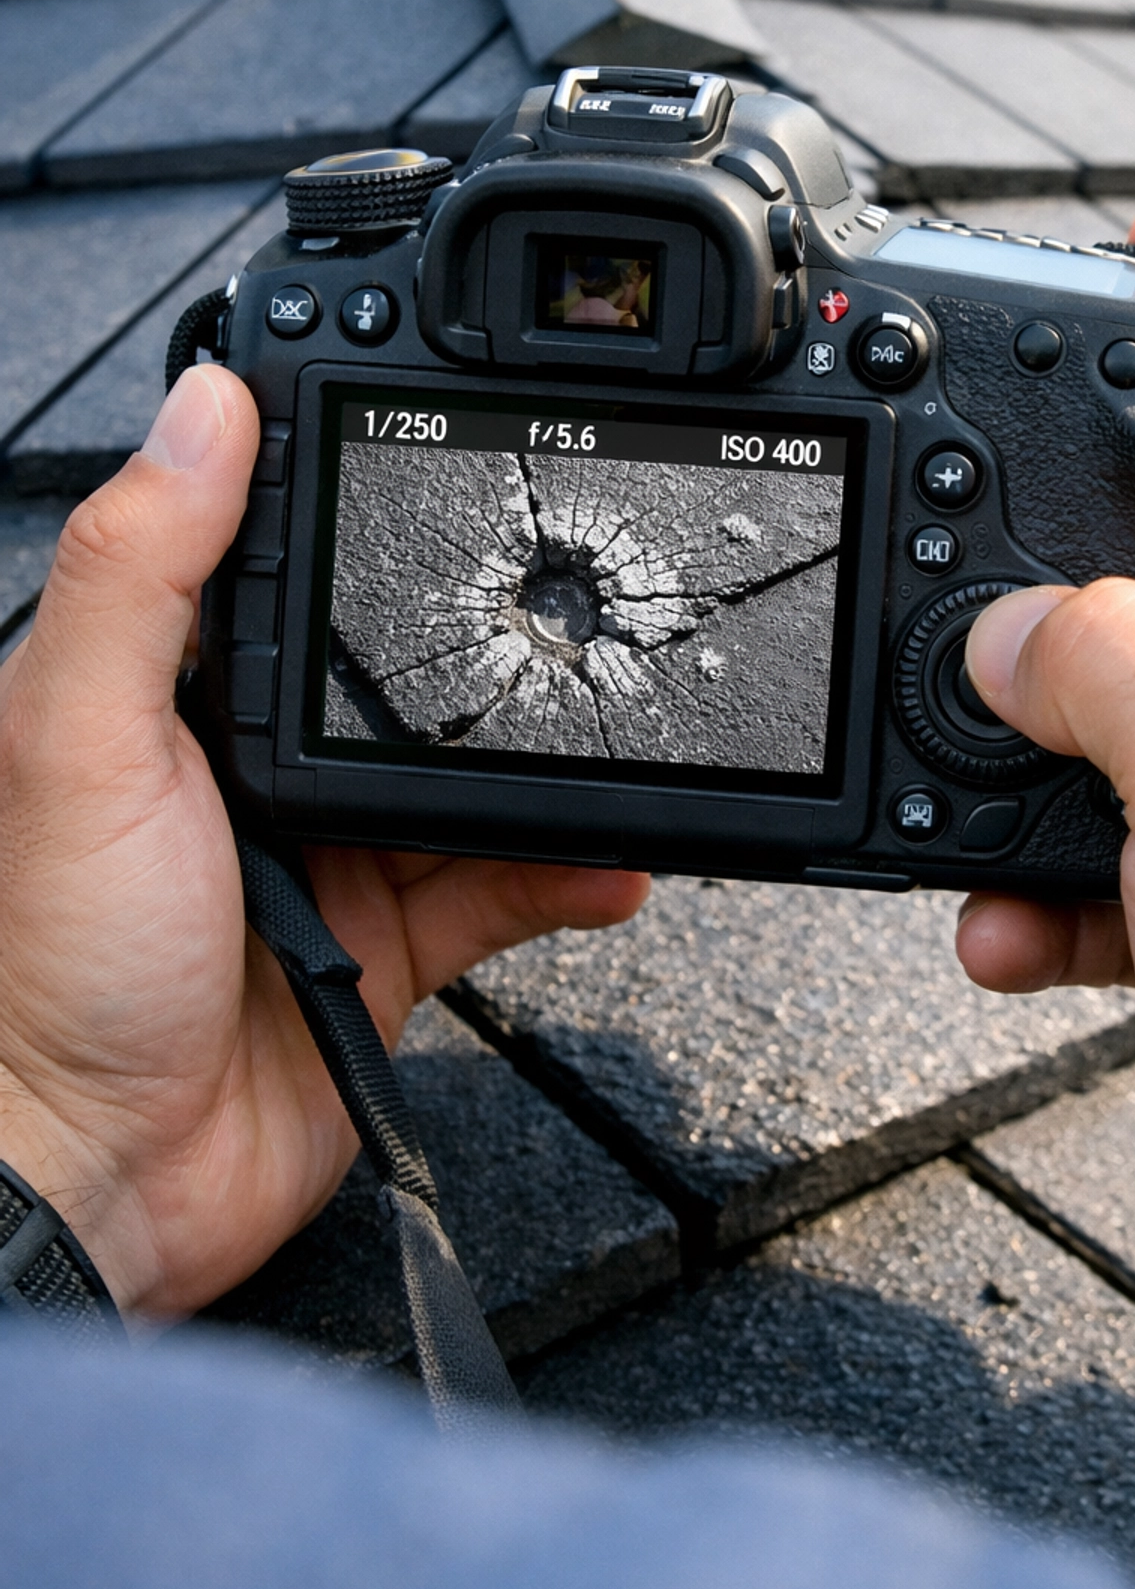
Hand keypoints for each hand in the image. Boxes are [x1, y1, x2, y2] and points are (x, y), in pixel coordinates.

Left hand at [0, 366, 646, 1320]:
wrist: (97, 1184)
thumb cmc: (48, 970)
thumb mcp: (78, 738)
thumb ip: (139, 571)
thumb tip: (203, 403)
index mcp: (180, 691)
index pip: (284, 557)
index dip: (358, 496)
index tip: (441, 442)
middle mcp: (262, 761)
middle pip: (403, 668)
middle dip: (491, 640)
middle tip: (575, 600)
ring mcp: (335, 854)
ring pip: (474, 775)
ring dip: (552, 762)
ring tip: (623, 730)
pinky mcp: (391, 946)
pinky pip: (506, 889)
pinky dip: (567, 871)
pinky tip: (610, 858)